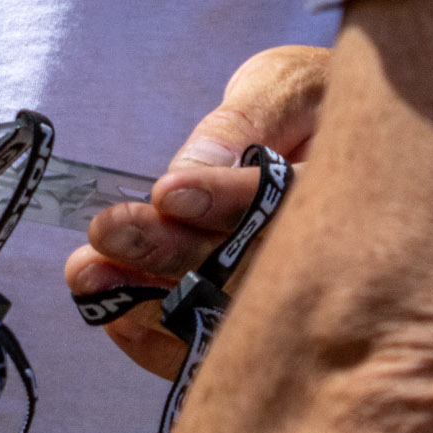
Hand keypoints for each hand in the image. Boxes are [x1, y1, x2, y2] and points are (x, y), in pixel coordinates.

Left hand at [64, 47, 329, 378]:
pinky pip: (219, 343)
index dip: (225, 198)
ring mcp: (299, 293)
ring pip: (225, 309)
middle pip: (247, 264)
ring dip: (152, 296)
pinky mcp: (268, 320)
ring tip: (89, 275)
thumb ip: (242, 125)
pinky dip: (166, 339)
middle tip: (106, 235)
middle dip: (170, 252)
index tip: (169, 194)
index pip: (285, 199)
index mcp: (343, 184)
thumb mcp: (286, 88)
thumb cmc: (314, 100)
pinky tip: (118, 316)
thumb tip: (187, 173)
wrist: (337, 137)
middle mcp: (327, 250)